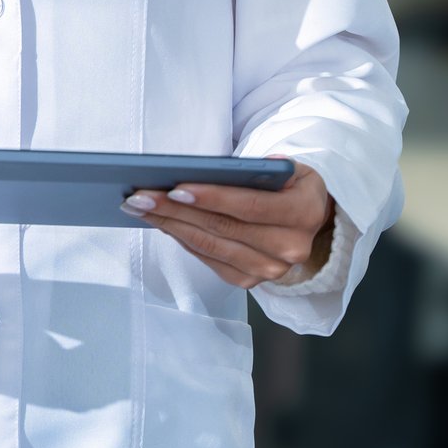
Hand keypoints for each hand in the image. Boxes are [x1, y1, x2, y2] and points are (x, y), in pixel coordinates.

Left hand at [123, 158, 333, 289]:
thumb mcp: (288, 169)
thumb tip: (223, 167)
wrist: (309, 223)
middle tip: (139, 195)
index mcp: (303, 213)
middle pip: (222, 228)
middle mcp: (289, 248)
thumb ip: (264, 168)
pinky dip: (181, 239)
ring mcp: (269, 270)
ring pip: (210, 245)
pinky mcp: (249, 281)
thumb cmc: (290, 187)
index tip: (174, 188)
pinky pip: (207, 258)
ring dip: (169, 225)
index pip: (250, 206)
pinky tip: (160, 222)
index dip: (211, 198)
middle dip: (175, 210)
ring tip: (138, 207)